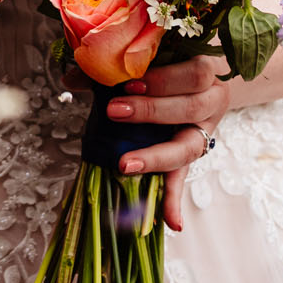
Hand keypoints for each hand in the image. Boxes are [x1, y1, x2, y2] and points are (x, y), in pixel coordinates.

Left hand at [104, 57, 232, 230]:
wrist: (196, 83)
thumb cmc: (167, 67)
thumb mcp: (149, 61)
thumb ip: (114, 66)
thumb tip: (70, 77)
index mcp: (206, 71)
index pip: (196, 72)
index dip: (164, 79)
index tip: (128, 84)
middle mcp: (212, 102)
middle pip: (191, 108)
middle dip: (151, 111)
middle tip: (113, 112)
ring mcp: (203, 132)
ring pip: (189, 147)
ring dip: (156, 157)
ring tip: (124, 164)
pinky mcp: (191, 157)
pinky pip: (183, 179)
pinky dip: (175, 201)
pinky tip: (171, 222)